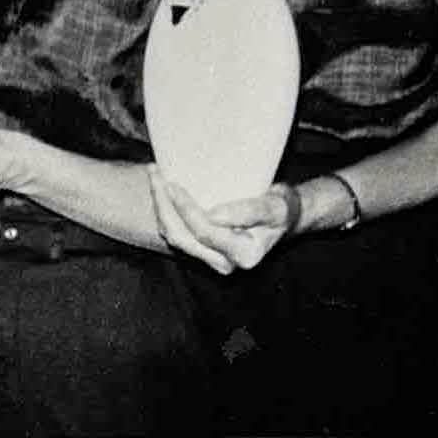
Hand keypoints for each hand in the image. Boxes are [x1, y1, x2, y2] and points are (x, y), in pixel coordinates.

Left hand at [147, 168, 294, 273]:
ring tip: (154, 176)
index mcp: (244, 255)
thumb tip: (214, 215)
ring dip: (160, 207)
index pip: (205, 232)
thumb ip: (250, 211)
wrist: (282, 217)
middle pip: (182, 237)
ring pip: (174, 237)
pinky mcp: (202, 250)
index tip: (173, 184)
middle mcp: (225, 263)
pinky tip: (161, 189)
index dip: (186, 209)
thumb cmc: (282, 208)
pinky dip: (166, 211)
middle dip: (163, 206)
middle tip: (155, 174)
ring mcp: (211, 259)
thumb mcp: (275, 207)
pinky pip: (176, 233)